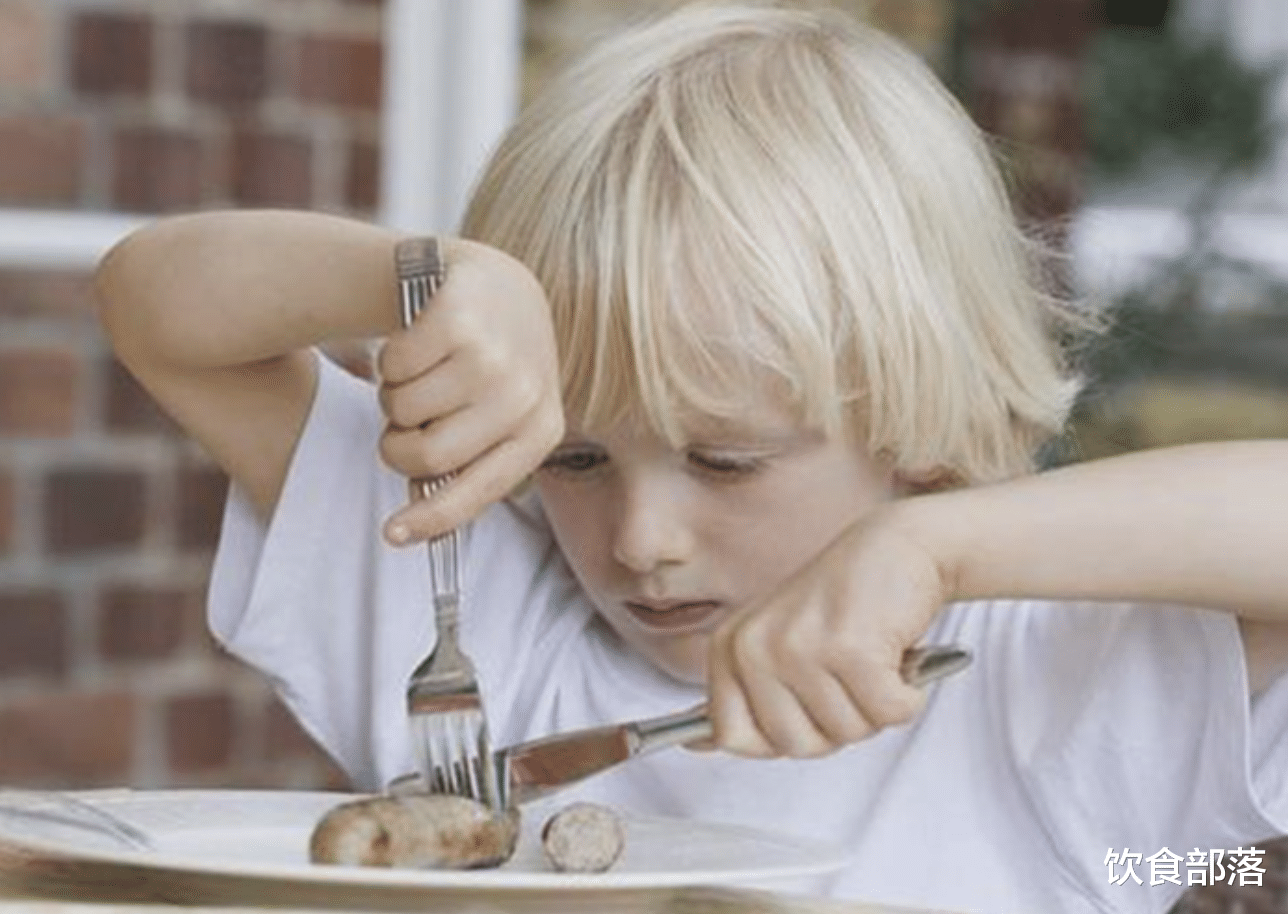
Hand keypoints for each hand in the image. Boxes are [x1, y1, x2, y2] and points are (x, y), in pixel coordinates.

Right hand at [377, 239, 563, 541]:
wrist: (497, 285)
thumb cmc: (492, 366)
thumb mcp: (501, 417)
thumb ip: (466, 466)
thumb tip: (411, 531)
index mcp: (542, 430)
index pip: (477, 491)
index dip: (430, 520)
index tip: (393, 535)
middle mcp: (524, 394)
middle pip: (428, 455)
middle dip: (399, 445)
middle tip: (406, 424)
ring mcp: (492, 354)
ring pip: (402, 409)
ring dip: (395, 397)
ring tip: (423, 375)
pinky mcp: (457, 317)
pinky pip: (391, 366)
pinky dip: (390, 361)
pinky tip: (417, 343)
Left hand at [705, 510, 947, 757]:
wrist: (900, 546)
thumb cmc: (845, 600)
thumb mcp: (779, 643)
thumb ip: (747, 696)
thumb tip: (700, 745)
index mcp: (730, 648)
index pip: (731, 736)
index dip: (781, 736)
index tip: (806, 706)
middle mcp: (755, 647)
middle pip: (795, 746)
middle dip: (836, 725)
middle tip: (848, 677)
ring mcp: (799, 648)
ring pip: (847, 733)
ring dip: (875, 706)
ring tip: (871, 657)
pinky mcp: (850, 650)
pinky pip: (887, 713)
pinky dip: (906, 695)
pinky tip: (896, 656)